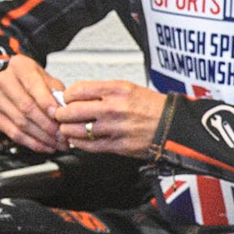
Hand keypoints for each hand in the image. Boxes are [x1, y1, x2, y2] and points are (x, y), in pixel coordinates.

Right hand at [0, 54, 66, 152]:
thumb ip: (58, 94)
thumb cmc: (38, 82)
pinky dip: (32, 143)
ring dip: (42, 137)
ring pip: (20, 123)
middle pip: (26, 107)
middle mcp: (4, 81)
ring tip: (58, 143)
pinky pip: (14, 134)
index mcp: (19, 66)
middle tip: (62, 135)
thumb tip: (65, 112)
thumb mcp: (51, 81)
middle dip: (47, 124)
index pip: (32, 85)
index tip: (58, 114)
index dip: (46, 102)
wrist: (19, 84)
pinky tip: (46, 146)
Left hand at [53, 79, 168, 158]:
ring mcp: (113, 128)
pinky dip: (79, 143)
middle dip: (61, 114)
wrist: (172, 125)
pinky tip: (80, 139)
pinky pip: (88, 146)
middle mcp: (113, 108)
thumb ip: (102, 91)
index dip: (67, 95)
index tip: (67, 99)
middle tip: (61, 115)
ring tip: (69, 128)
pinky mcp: (116, 146)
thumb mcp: (128, 88)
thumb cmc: (152, 107)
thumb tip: (78, 95)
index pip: (77, 90)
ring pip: (76, 130)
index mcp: (115, 90)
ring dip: (68, 130)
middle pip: (71, 111)